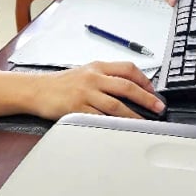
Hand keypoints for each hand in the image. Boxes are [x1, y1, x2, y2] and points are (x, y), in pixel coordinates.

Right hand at [31, 61, 162, 119]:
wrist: (37, 90)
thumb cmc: (62, 83)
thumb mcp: (85, 72)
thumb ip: (106, 77)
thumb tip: (130, 88)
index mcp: (98, 67)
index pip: (127, 69)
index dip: (144, 80)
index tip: (154, 91)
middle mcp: (93, 78)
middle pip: (126, 87)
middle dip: (146, 98)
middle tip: (158, 107)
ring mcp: (85, 94)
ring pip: (116, 105)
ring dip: (134, 115)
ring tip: (145, 122)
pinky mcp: (77, 109)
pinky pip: (99, 117)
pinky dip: (113, 123)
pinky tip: (122, 128)